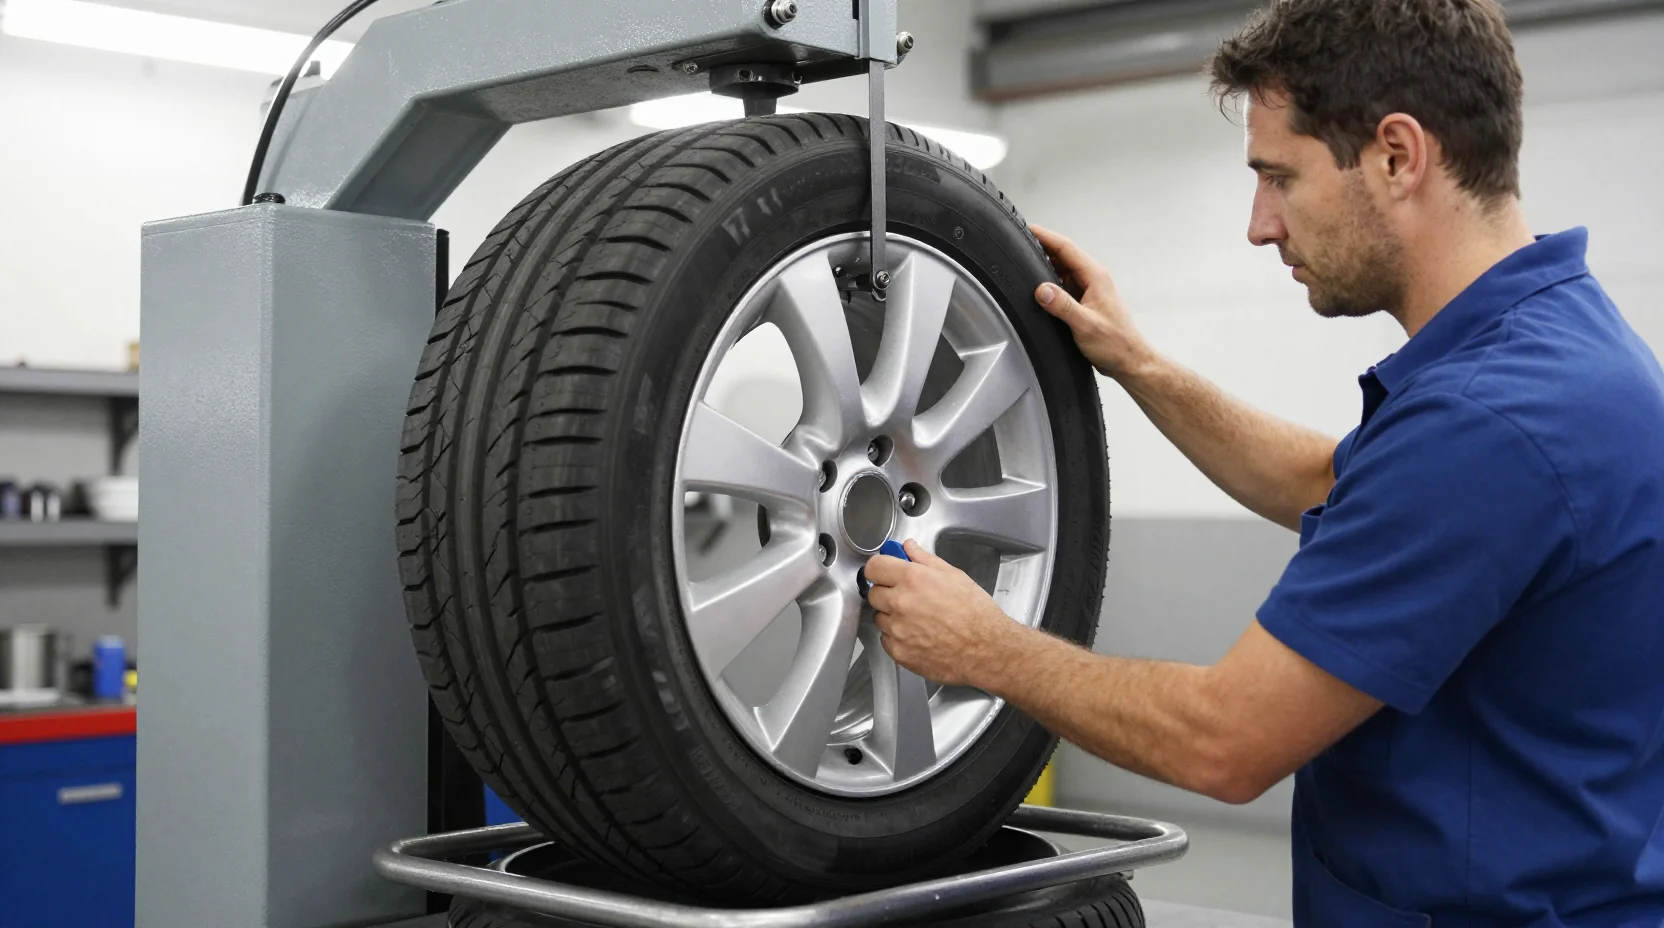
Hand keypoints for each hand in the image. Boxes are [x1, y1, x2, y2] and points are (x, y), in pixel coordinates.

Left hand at [864, 539, 1022, 687]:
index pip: (874, 567)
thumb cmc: (976, 613)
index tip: (884, 572)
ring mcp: (897, 630)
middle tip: (907, 597)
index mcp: (912, 579)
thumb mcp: (954, 576)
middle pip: (873, 593)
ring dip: (892, 617)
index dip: (880, 568)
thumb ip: (925, 559)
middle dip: (887, 593)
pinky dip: (898, 638)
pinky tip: (918, 635)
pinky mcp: (899, 652)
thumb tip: (908, 548)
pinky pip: (886, 640)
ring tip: (918, 619)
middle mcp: (900, 603)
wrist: (986, 649)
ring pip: (880, 618)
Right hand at [1029, 224, 1155, 379]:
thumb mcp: (1085, 324)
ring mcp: (1089, 289)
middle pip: (1062, 255)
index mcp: (1095, 276)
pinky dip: (1050, 283)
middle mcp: (1092, 279)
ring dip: (1044, 267)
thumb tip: (1041, 290)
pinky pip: (1064, 285)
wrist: (1129, 360)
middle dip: (1040, 248)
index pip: (1065, 248)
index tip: (1027, 229)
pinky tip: (1039, 289)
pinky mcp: (1085, 301)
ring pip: (1062, 270)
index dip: (1045, 236)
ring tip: (1023, 264)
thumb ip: (1062, 306)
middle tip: (1018, 245)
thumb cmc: (1115, 343)